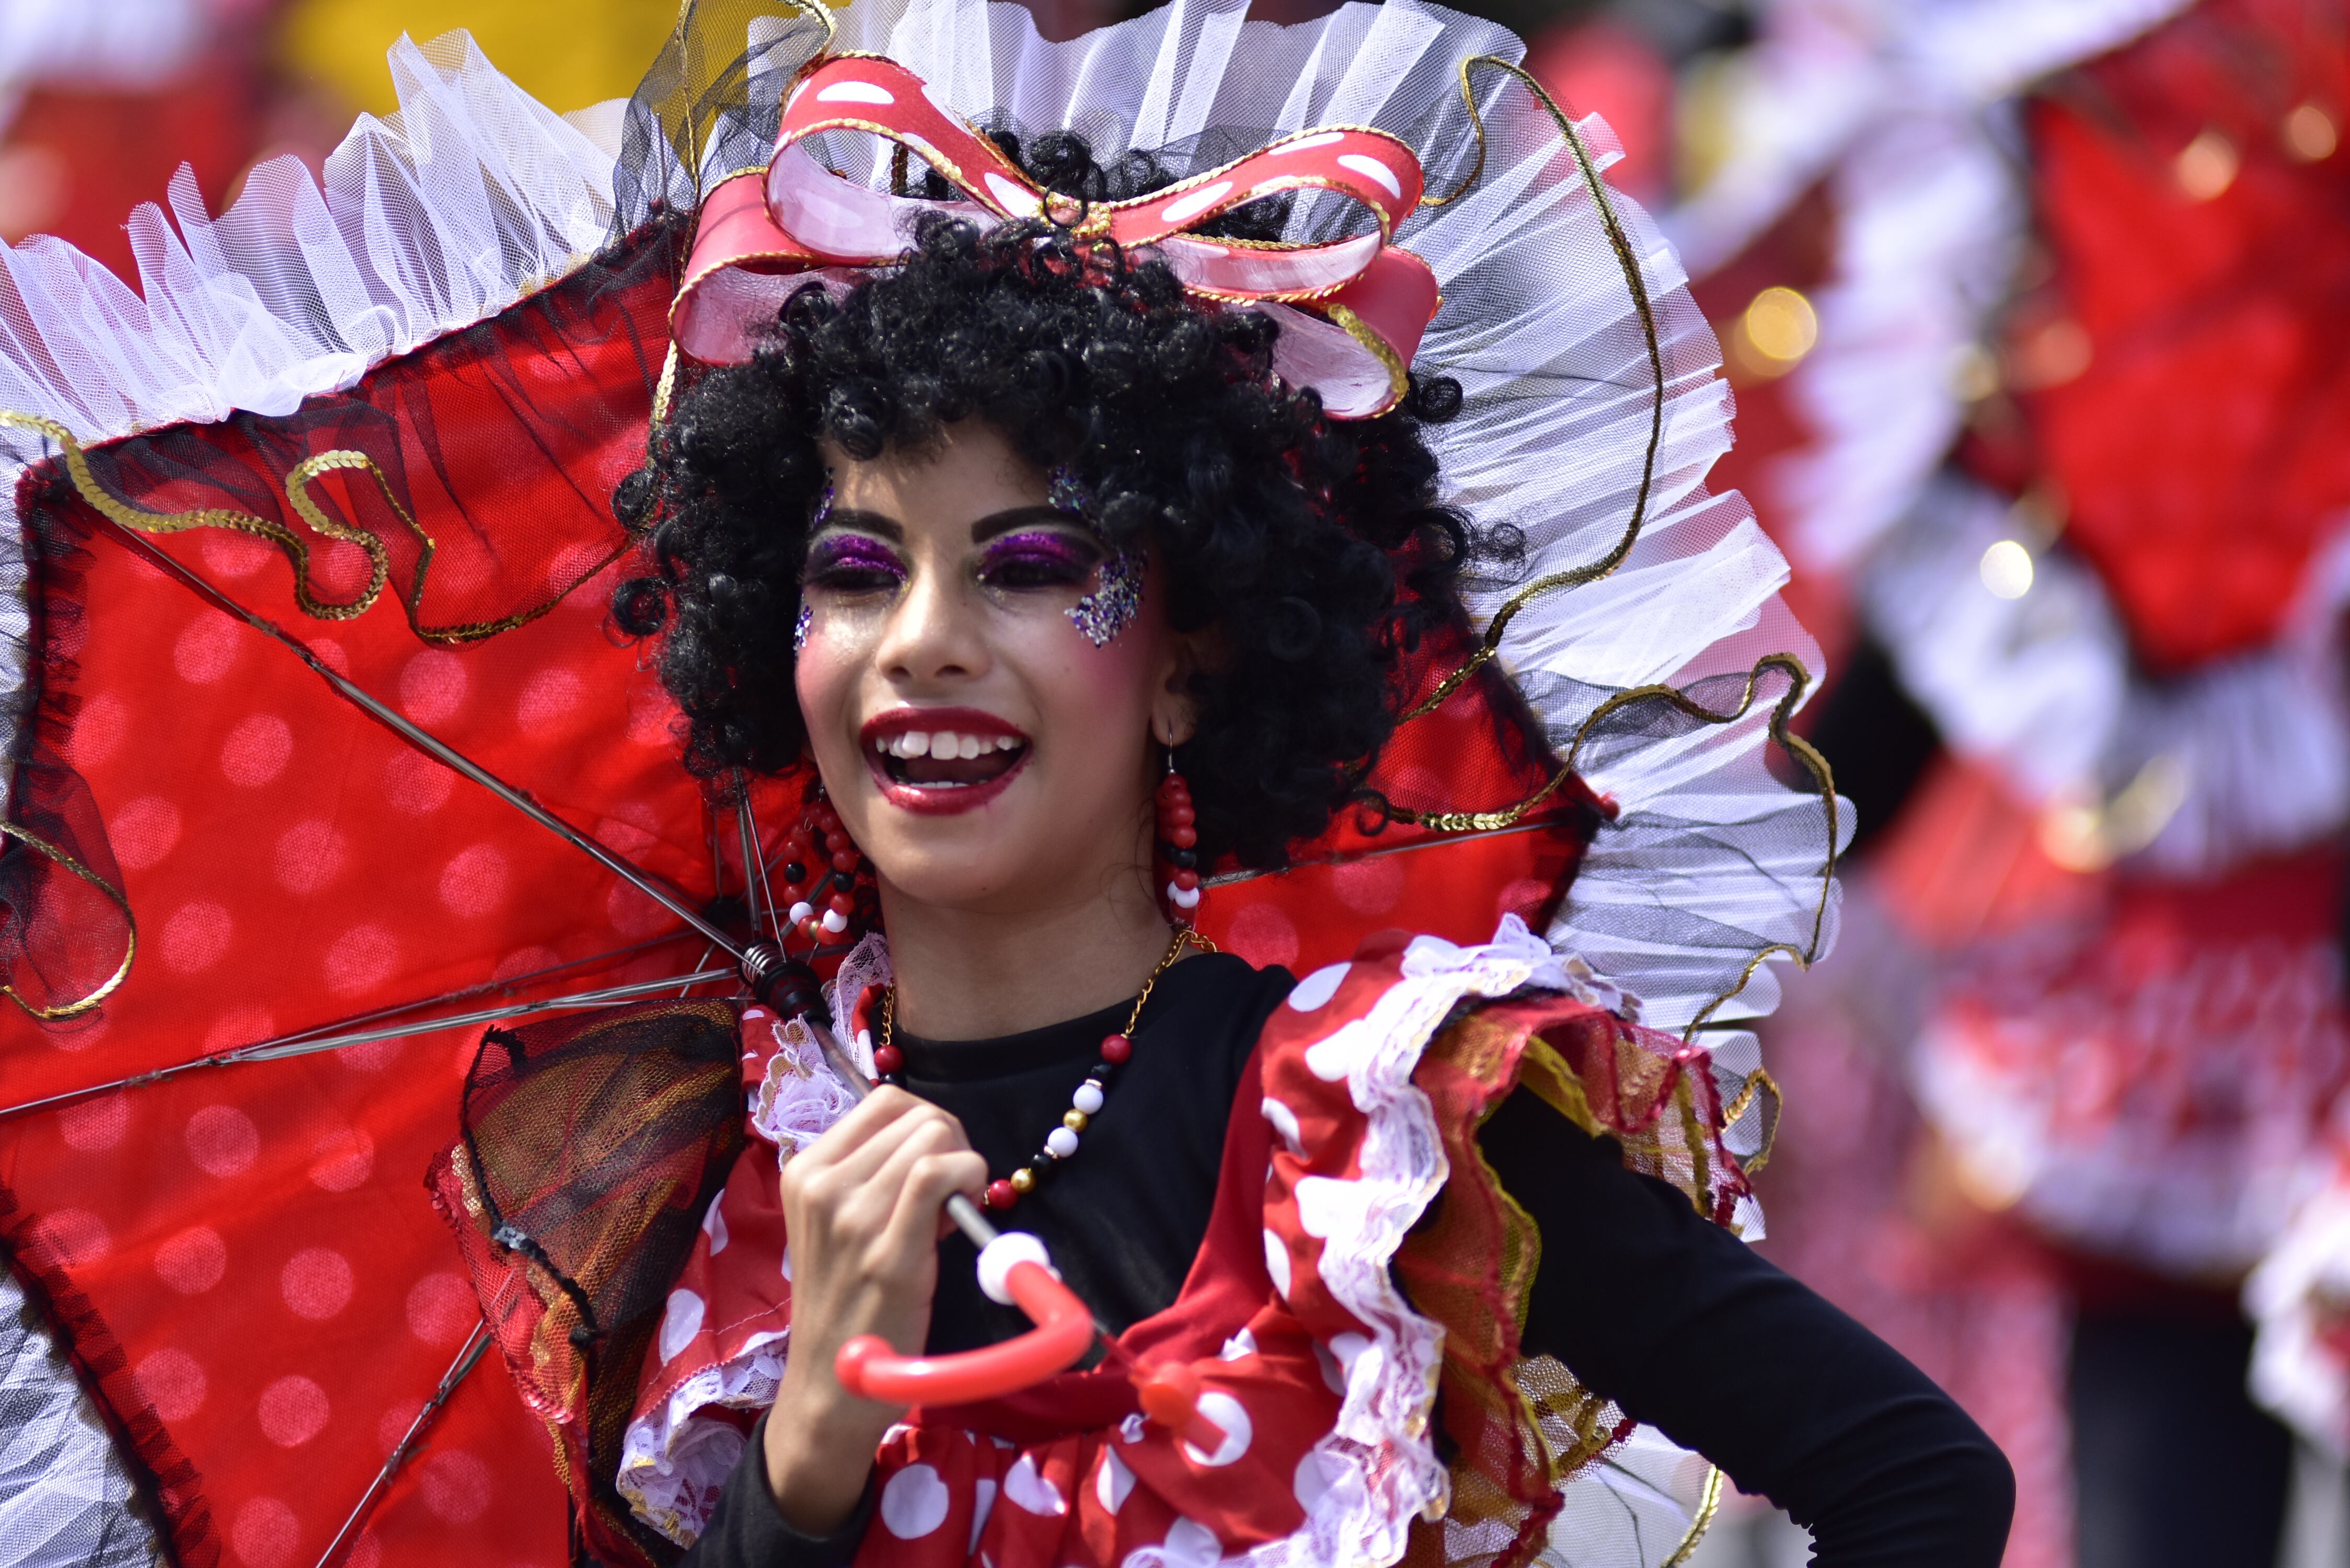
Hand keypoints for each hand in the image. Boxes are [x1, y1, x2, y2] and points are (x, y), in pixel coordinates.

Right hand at [762, 1087, 985, 1533]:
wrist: (829, 1385)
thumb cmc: (846, 1299)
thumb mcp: (839, 1222)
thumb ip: (874, 1174)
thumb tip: (936, 1139)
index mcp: (806, 1170)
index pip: (886, 1099)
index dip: (927, 1124)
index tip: (935, 1166)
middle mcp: (822, 1185)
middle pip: (917, 1115)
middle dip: (950, 1145)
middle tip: (948, 1197)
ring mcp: (851, 1217)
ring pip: (934, 1138)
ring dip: (963, 1166)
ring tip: (949, 1216)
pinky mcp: (888, 1252)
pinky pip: (940, 1174)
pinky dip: (970, 1177)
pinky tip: (967, 1212)